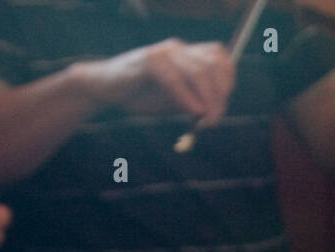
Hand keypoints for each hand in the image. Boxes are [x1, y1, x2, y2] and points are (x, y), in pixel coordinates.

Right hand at [77, 38, 234, 122]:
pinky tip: (193, 112)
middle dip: (220, 95)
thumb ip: (195, 104)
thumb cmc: (142, 95)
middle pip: (212, 66)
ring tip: (206, 119)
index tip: (223, 106)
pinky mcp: (149, 60)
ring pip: (197, 71)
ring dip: (207, 98)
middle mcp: (179, 49)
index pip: (220, 59)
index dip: (228, 82)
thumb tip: (214, 115)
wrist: (107, 89)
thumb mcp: (175, 102)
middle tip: (216, 120)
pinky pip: (174, 78)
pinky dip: (187, 96)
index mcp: (188, 54)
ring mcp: (164, 52)